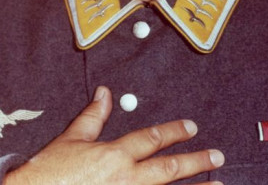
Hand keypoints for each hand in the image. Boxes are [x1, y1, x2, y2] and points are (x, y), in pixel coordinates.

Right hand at [4, 86, 223, 184]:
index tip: (191, 127)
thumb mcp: (71, 139)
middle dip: (195, 161)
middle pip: (168, 169)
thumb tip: (105, 91)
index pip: (151, 138)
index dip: (173, 131)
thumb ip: (93, 116)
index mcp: (114, 155)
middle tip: (217, 156)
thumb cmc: (49, 173)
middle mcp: (126, 179)